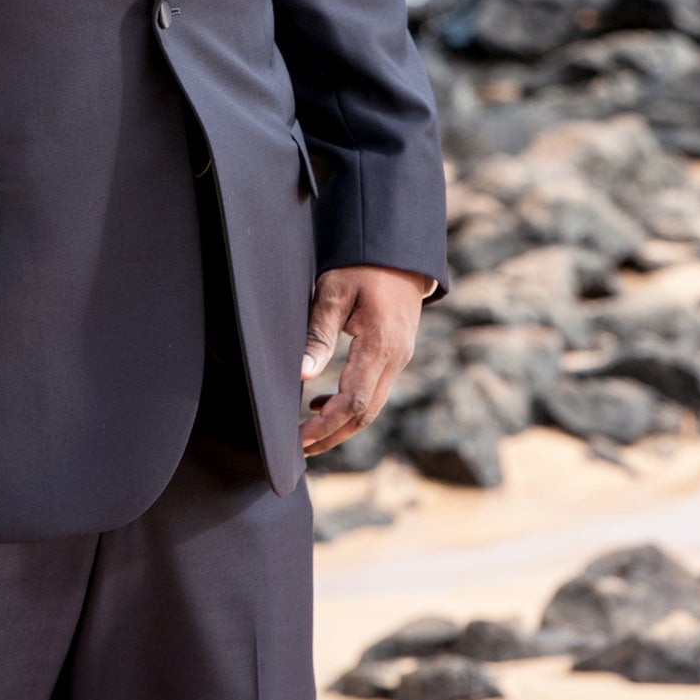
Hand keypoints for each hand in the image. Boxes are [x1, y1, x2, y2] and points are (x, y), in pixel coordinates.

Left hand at [300, 265, 430, 458]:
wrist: (399, 250)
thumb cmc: (362, 265)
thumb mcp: (334, 291)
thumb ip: (319, 333)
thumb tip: (302, 375)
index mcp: (380, 344)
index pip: (355, 401)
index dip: (326, 426)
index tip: (299, 438)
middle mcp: (396, 358)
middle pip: (366, 413)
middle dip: (332, 435)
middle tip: (299, 449)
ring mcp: (400, 358)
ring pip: (372, 406)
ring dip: (341, 424)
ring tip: (308, 434)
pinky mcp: (396, 354)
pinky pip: (375, 390)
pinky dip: (351, 404)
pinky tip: (323, 402)